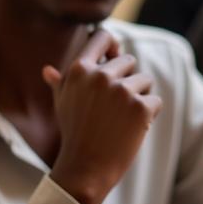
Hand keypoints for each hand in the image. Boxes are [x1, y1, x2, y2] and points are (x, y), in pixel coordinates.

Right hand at [45, 29, 162, 203]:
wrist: (86, 168)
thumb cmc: (74, 134)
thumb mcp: (62, 105)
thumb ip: (60, 83)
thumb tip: (47, 70)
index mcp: (79, 69)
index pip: (103, 35)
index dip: (112, 46)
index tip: (114, 58)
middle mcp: (100, 76)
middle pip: (128, 60)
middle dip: (127, 80)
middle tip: (114, 107)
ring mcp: (122, 91)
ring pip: (145, 80)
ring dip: (140, 97)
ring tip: (121, 119)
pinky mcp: (140, 107)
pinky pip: (155, 101)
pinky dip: (149, 115)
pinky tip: (132, 129)